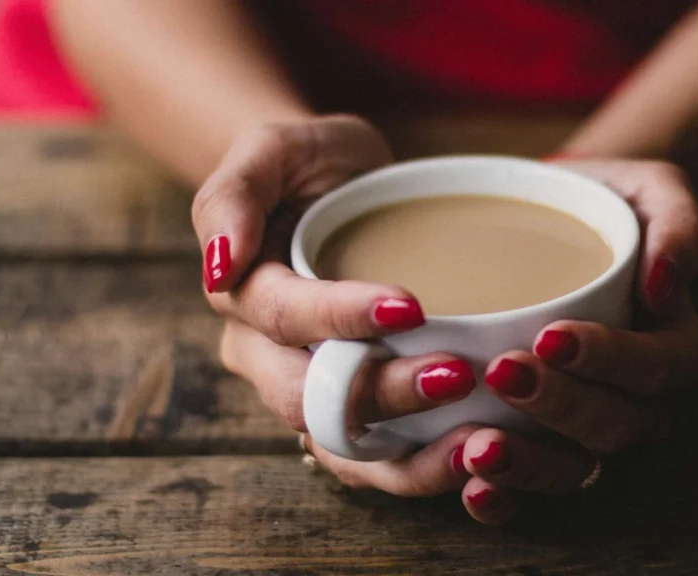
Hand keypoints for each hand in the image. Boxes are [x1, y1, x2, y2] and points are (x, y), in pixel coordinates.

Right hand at [193, 116, 488, 512]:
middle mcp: (268, 357)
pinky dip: (424, 469)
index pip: (285, 317)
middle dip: (385, 394)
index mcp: (244, 296)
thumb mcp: (272, 148)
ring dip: (410, 458)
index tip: (412, 307)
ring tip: (478, 443)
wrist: (341, 190)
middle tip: (457, 376)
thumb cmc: (309, 164)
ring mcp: (313, 390)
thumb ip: (234, 193)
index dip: (342, 317)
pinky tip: (478, 456)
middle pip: (312, 398)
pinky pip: (380, 460)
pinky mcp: (359, 411)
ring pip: (344, 449)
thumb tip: (219, 264)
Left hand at [463, 160, 697, 518]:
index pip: (658, 369)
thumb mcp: (652, 190)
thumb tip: (664, 285)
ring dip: (530, 467)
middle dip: (562, 408)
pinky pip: (534, 485)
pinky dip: (505, 497)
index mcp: (676, 348)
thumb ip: (678, 224)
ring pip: (576, 470)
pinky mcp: (544, 444)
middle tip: (505, 374)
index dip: (611, 361)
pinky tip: (471, 486)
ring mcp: (592, 431)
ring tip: (480, 448)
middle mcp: (641, 403)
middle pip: (617, 427)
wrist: (547, 225)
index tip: (552, 336)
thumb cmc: (605, 204)